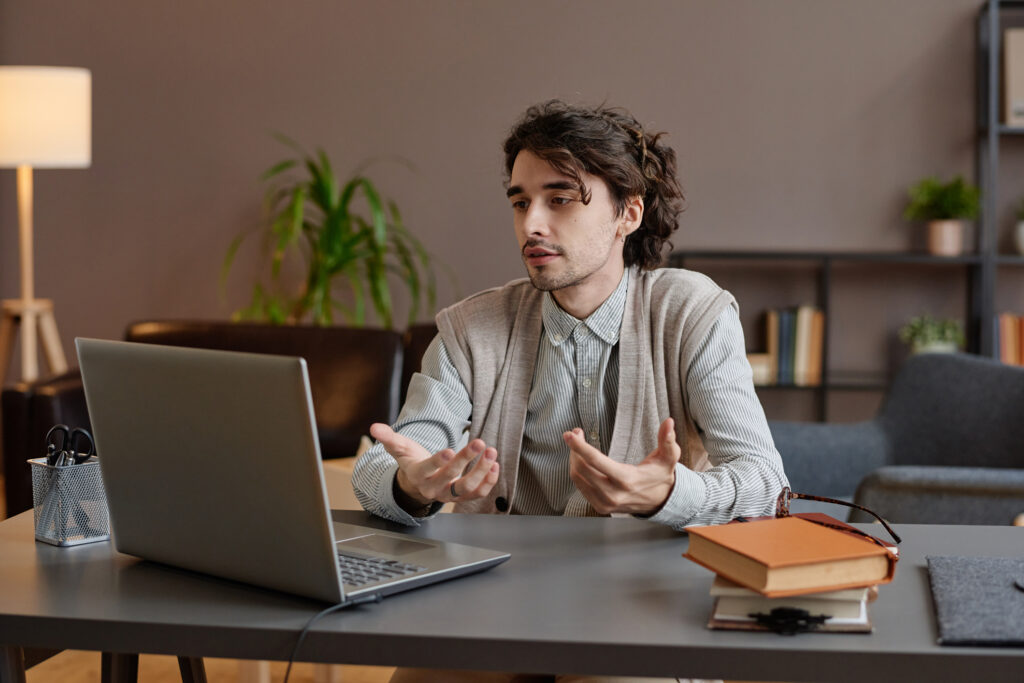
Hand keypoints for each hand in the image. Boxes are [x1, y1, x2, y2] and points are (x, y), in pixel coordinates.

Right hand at [369, 423, 499, 507]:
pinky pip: (477, 493)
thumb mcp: (399, 448)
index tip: (451, 450)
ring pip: (467, 488)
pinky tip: (495, 465)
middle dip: (466, 460)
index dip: (439, 461)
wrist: (418, 483)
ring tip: (491, 452)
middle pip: (452, 478)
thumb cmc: (411, 461)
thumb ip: (388, 438)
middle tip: (479, 442)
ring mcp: (449, 494)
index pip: (428, 469)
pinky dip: (488, 482)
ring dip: (482, 471)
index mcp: (418, 475)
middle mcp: (434, 488)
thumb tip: (374, 427)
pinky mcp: (461, 496)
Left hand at [563, 417, 679, 515]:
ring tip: (578, 444)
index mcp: (627, 480)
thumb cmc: (660, 475)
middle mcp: (613, 494)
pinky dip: (577, 470)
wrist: (660, 501)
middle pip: (582, 469)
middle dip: (575, 448)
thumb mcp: (669, 457)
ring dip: (574, 458)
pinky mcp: (599, 507)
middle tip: (576, 433)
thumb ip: (667, 440)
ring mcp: (605, 503)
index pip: (596, 462)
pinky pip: (580, 486)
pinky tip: (582, 460)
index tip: (569, 435)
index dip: (580, 447)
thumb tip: (669, 422)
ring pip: (577, 478)